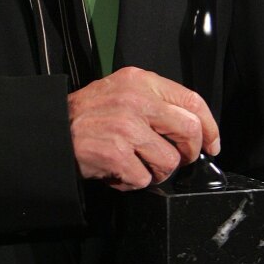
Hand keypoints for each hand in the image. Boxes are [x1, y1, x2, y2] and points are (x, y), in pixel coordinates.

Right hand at [67, 66, 219, 190]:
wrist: (52, 129)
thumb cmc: (87, 114)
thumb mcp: (121, 91)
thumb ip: (154, 100)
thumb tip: (191, 125)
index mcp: (141, 81)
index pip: (192, 100)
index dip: (210, 127)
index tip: (212, 143)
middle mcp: (136, 101)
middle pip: (189, 131)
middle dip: (189, 153)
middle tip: (178, 160)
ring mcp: (126, 127)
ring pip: (169, 162)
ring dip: (157, 172)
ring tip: (138, 165)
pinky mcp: (116, 153)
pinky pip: (144, 179)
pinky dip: (132, 182)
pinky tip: (119, 172)